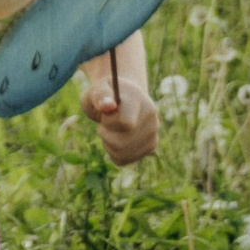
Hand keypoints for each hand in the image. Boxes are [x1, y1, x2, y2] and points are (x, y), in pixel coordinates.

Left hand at [80, 41, 158, 166]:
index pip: (126, 124)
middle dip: (105, 133)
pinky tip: (115, 138)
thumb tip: (108, 106)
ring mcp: (153, 136)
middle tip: (105, 122)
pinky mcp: (149, 149)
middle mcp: (153, 120)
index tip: (105, 112)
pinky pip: (122, 159)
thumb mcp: (97, 89)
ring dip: (107, 143)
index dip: (108, 121)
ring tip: (110, 129)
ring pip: (121, 153)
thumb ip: (100, 95)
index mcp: (142, 102)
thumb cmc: (105, 94)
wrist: (121, 100)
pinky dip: (112, 152)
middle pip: (121, 143)